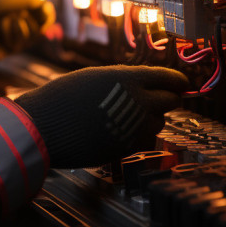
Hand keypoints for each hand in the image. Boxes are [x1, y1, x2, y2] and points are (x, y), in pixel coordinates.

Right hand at [13, 65, 188, 168]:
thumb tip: (143, 86)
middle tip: (156, 100)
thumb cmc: (62, 98)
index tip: (181, 85)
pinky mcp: (127, 147)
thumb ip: (123, 81)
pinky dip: (139, 136)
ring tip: (127, 115)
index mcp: (128, 78)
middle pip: (170, 101)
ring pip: (158, 122)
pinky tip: (121, 131)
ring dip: (150, 119)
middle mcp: (138, 101)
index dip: (177, 82)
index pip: (169, 78)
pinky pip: (146, 140)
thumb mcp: (95, 78)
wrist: (44, 127)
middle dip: (166, 100)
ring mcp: (134, 127)